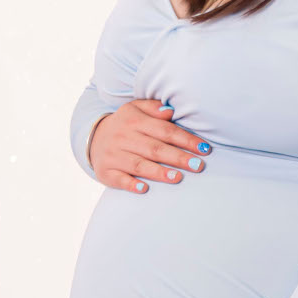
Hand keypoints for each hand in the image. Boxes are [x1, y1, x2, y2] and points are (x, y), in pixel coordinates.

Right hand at [89, 97, 211, 190]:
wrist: (92, 138)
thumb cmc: (125, 125)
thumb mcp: (135, 110)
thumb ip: (153, 109)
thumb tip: (171, 111)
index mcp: (134, 120)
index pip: (165, 130)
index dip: (185, 140)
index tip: (204, 149)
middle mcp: (123, 137)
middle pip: (155, 148)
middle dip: (178, 157)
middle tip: (198, 165)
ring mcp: (113, 155)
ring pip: (139, 165)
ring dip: (158, 172)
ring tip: (177, 177)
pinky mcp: (106, 172)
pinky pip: (119, 179)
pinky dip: (131, 184)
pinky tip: (144, 189)